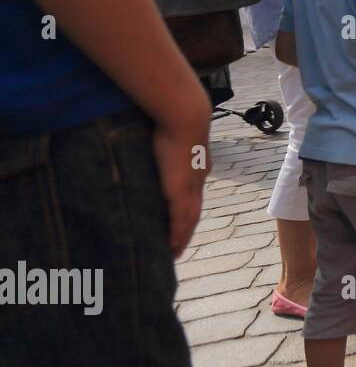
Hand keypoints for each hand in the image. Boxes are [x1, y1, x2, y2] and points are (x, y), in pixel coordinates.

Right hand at [152, 100, 211, 256]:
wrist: (185, 114)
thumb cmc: (172, 114)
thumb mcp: (166, 128)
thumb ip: (158, 136)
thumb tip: (145, 131)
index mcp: (196, 165)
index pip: (191, 192)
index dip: (185, 206)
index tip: (179, 219)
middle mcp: (197, 179)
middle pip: (193, 211)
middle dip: (185, 228)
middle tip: (177, 246)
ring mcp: (191, 187)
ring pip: (188, 220)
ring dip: (182, 237)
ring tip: (173, 252)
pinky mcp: (181, 192)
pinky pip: (181, 221)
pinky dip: (178, 235)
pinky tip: (173, 248)